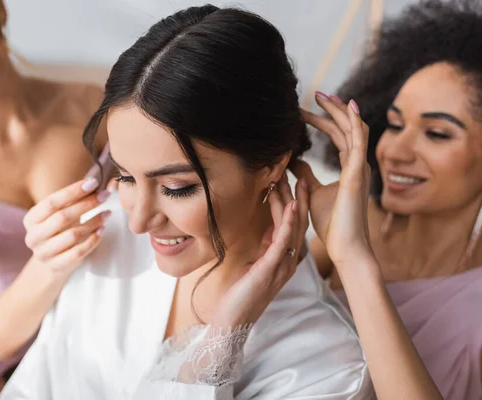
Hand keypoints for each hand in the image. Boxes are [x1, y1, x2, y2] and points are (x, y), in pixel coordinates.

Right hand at [23, 177, 111, 275]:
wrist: (52, 260)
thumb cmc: (58, 230)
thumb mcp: (58, 214)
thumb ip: (71, 200)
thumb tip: (93, 182)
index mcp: (31, 219)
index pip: (51, 202)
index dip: (73, 191)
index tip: (93, 183)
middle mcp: (33, 237)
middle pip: (62, 217)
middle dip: (87, 204)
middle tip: (104, 196)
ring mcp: (44, 253)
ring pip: (73, 235)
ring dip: (93, 222)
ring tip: (106, 214)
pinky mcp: (56, 266)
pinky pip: (78, 252)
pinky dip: (93, 240)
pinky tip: (102, 231)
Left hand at [213, 173, 309, 326]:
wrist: (234, 320)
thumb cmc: (241, 294)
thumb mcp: (256, 264)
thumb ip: (265, 247)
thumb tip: (269, 227)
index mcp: (284, 259)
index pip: (292, 225)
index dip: (292, 201)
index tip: (288, 179)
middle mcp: (288, 261)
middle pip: (297, 222)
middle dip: (294, 195)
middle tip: (291, 170)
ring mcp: (282, 265)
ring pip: (292, 227)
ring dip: (291, 201)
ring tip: (290, 179)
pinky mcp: (272, 268)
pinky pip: (283, 241)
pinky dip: (288, 222)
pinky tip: (291, 205)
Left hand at [293, 93, 372, 265]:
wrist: (345, 246)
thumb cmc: (332, 223)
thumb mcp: (312, 191)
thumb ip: (305, 174)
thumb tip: (292, 159)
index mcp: (349, 168)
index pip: (336, 135)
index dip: (322, 120)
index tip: (303, 110)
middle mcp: (357, 164)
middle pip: (345, 127)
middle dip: (331, 109)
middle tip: (315, 93)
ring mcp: (359, 168)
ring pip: (354, 129)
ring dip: (340, 110)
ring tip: (324, 95)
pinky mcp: (357, 174)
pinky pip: (359, 142)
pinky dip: (355, 122)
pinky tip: (347, 107)